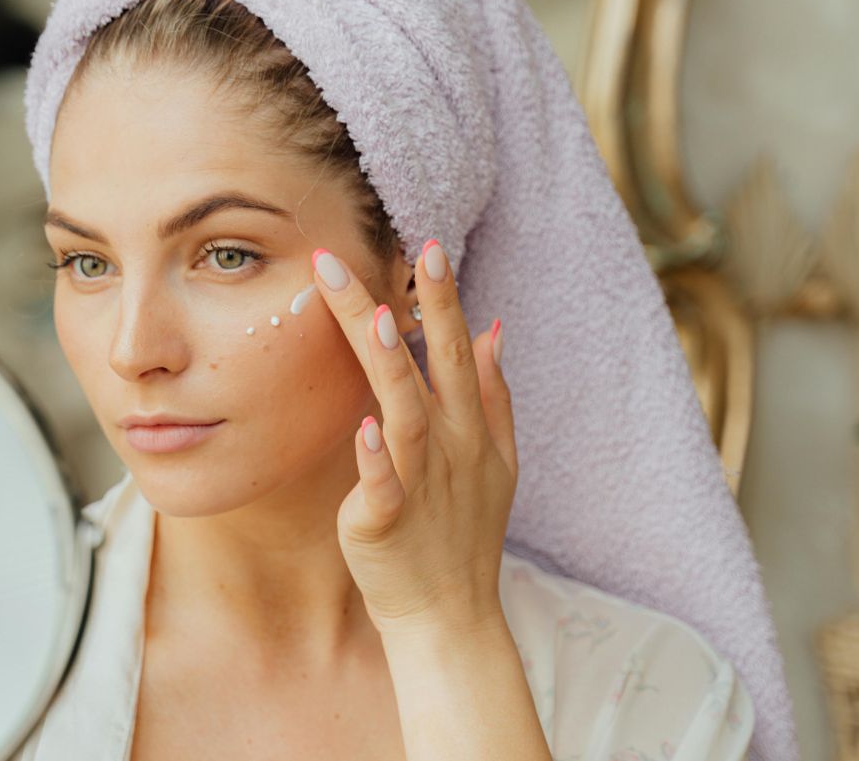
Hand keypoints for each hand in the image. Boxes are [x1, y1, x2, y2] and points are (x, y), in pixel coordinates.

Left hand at [311, 241, 517, 637]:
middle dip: (421, 306)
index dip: (444, 298)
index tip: (429, 245)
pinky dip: (375, 459)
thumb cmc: (462, 531)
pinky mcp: (386, 521)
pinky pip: (382, 485)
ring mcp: (419, 482)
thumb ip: (491, 393)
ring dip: (393, 366)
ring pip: (406, 413)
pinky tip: (363, 429)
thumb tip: (493, 329)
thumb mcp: (496, 459)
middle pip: (431, 364)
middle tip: (402, 249)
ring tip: (375, 318)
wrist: (448, 613)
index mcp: (467, 426)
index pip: (455, 347)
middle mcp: (449, 445)